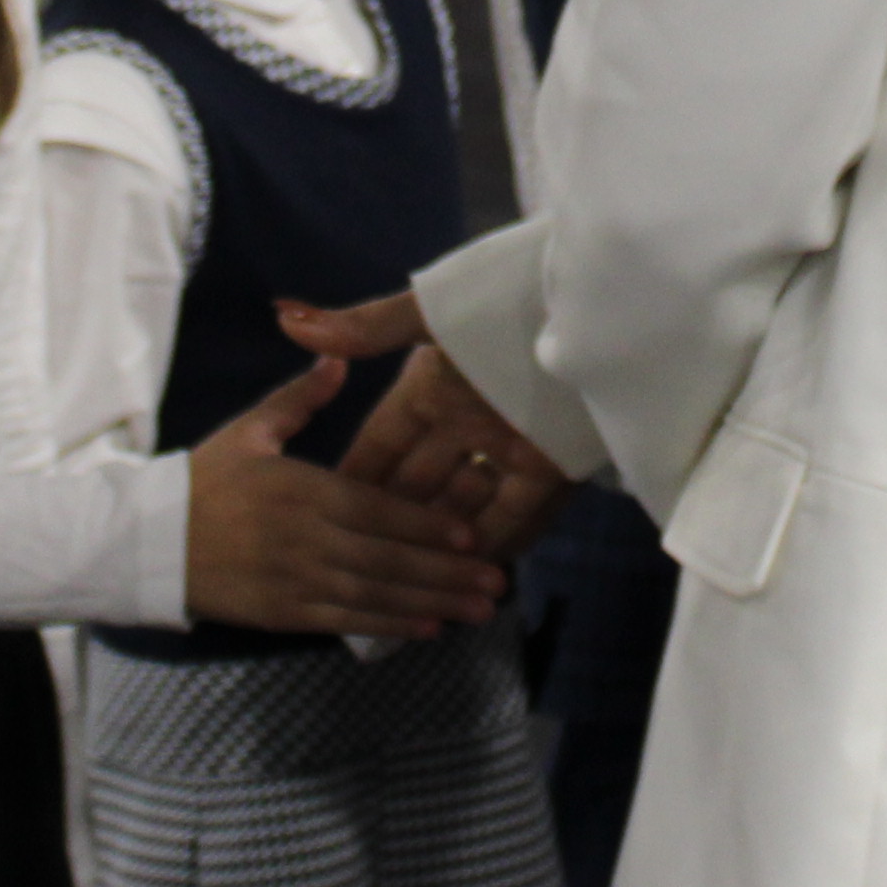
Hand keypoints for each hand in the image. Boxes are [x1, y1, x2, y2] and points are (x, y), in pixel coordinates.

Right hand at [185, 352, 516, 637]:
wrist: (145, 542)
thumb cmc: (203, 481)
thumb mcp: (250, 431)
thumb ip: (299, 398)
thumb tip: (336, 362)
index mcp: (301, 489)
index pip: (377, 508)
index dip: (428, 524)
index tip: (473, 534)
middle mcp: (304, 538)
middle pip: (387, 557)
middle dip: (446, 572)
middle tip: (497, 583)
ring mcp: (294, 580)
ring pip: (374, 595)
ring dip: (430, 604)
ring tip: (478, 611)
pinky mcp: (283, 614)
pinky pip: (345, 622)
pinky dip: (388, 626)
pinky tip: (427, 629)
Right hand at [289, 307, 577, 570]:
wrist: (598, 305)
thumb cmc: (508, 298)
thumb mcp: (431, 313)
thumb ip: (366, 327)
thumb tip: (288, 317)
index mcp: (434, 387)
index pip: (382, 444)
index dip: (358, 478)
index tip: (322, 518)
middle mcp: (468, 422)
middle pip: (422, 485)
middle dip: (395, 526)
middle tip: (359, 572)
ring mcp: (509, 447)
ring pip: (465, 509)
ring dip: (442, 547)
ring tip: (411, 588)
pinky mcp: (552, 468)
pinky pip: (516, 517)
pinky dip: (495, 546)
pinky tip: (467, 577)